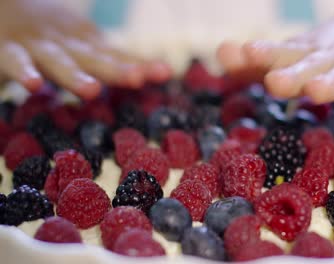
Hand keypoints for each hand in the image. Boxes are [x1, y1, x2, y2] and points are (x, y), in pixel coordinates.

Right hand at [0, 0, 170, 99]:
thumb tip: (154, 72)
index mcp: (88, 44)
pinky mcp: (9, 51)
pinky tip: (35, 85)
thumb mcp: (86, 45)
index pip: (118, 56)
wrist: (7, 7)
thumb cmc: (54, 35)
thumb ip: (115, 60)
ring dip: (75, 75)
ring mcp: (39, 46)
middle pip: (94, 59)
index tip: (164, 73)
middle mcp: (68, 44)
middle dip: (116, 69)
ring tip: (92, 90)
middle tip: (137, 78)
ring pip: (58, 61)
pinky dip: (24, 71)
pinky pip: (16, 61)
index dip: (140, 64)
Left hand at [217, 18, 333, 124]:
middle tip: (273, 82)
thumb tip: (221, 53)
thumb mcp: (291, 55)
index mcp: (304, 52)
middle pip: (310, 64)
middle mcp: (329, 56)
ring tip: (317, 91)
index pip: (282, 53)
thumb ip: (256, 62)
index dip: (264, 54)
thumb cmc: (321, 54)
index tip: (243, 53)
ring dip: (333, 81)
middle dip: (293, 73)